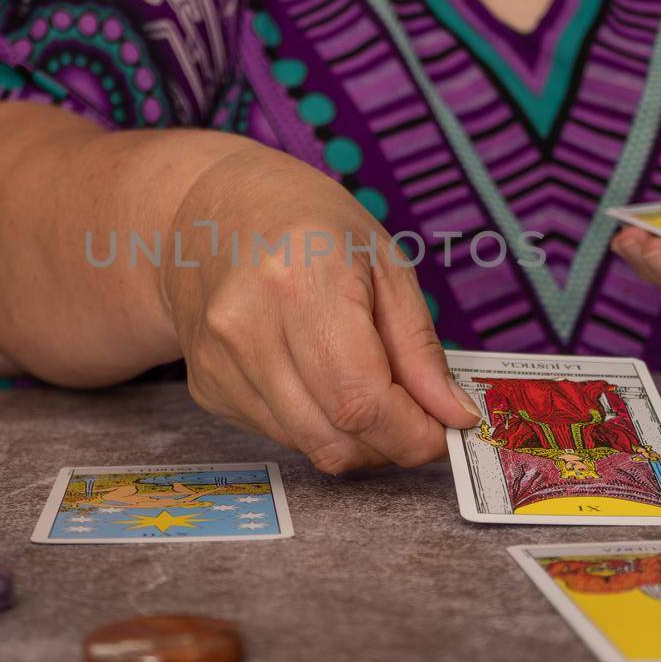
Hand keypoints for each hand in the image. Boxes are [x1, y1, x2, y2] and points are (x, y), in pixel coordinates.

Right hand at [160, 147, 479, 473]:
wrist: (215, 215)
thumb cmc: (309, 227)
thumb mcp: (385, 264)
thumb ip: (420, 347)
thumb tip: (453, 415)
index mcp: (301, 278)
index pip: (360, 398)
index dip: (412, 433)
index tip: (444, 431)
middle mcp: (249, 324)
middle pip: (335, 436)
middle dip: (392, 443)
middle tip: (418, 416)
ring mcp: (219, 360)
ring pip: (310, 446)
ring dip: (356, 439)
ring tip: (372, 392)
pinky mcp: (207, 386)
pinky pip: (280, 435)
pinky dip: (317, 424)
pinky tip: (320, 378)